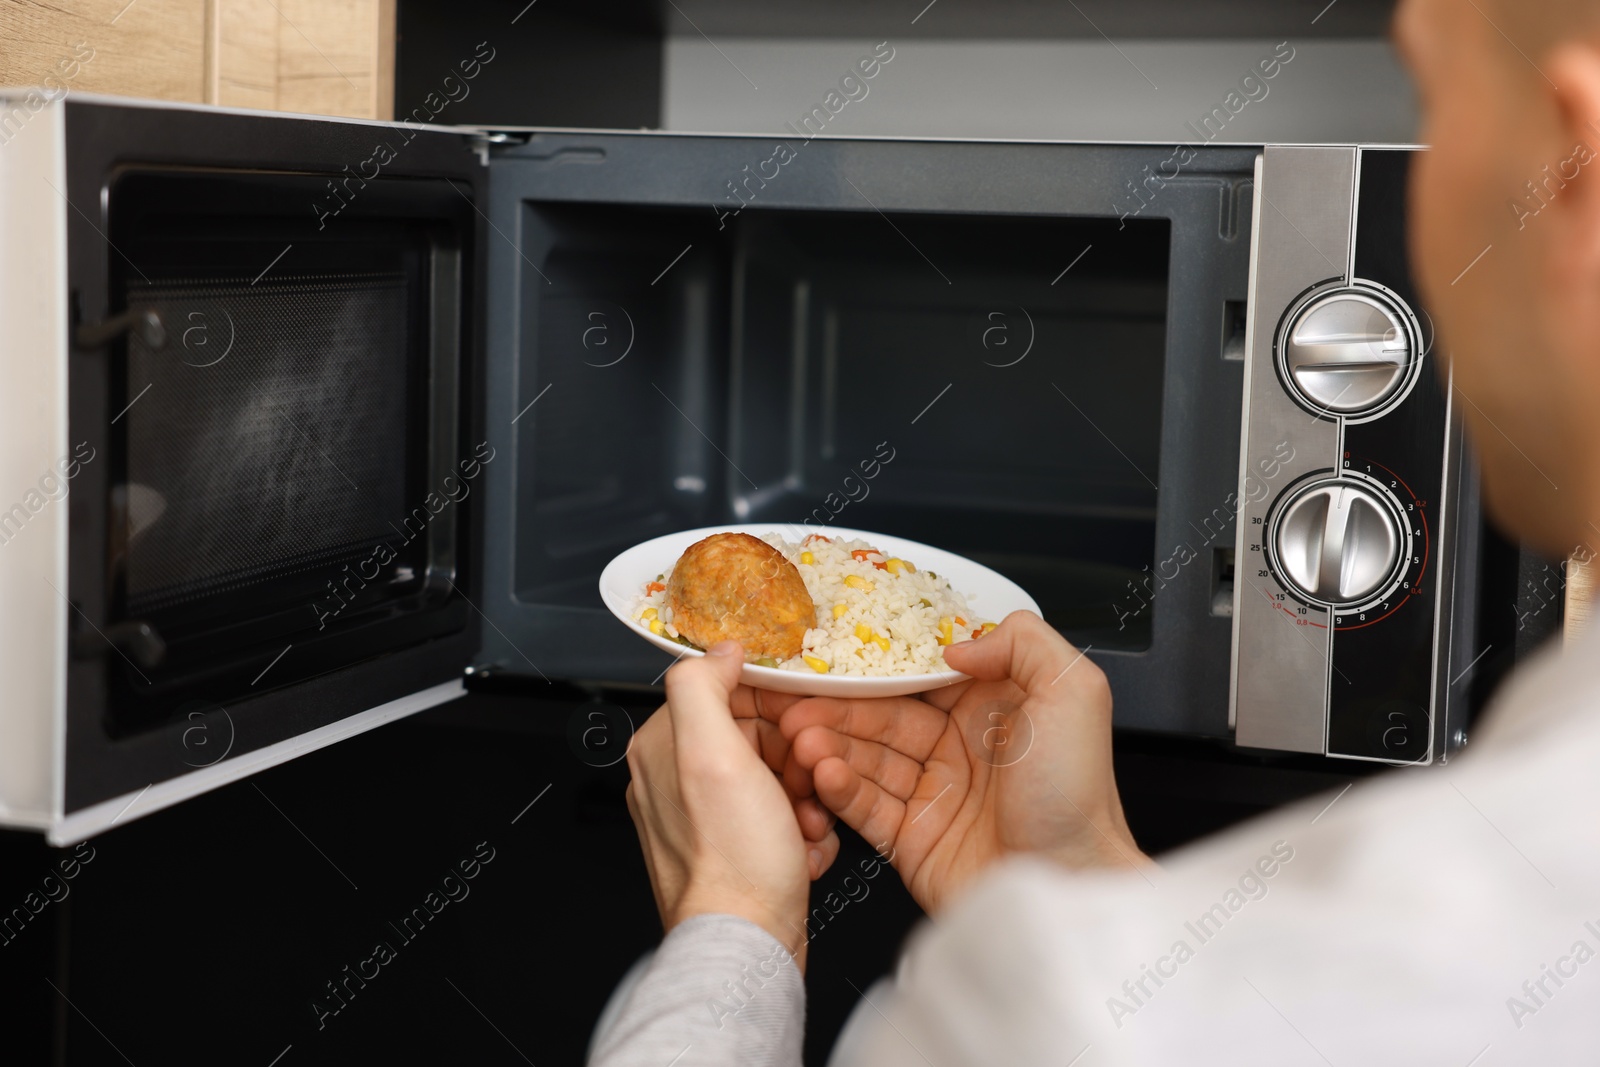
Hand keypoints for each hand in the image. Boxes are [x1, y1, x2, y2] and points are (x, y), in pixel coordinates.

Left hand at [625, 642, 836, 966]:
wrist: (747, 945)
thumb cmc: (733, 860)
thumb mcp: (713, 753)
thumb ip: (703, 687)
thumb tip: (719, 649)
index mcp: (663, 749)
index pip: (726, 693)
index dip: (774, 707)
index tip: (802, 726)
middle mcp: (675, 782)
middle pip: (757, 737)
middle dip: (797, 760)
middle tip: (810, 783)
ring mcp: (704, 821)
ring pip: (775, 780)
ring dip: (806, 798)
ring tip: (808, 825)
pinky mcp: (732, 853)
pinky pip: (778, 821)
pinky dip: (800, 832)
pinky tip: (803, 850)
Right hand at [779, 611, 1149, 914]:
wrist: (1070, 885)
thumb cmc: (1077, 795)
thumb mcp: (1074, 692)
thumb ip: (1023, 642)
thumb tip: (955, 645)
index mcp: (993, 706)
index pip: (918, 675)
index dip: (872, 666)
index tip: (830, 656)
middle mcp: (960, 746)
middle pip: (881, 715)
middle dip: (835, 707)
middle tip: (795, 702)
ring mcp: (933, 792)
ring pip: (867, 758)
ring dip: (830, 745)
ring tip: (800, 738)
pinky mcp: (912, 839)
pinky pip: (865, 806)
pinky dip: (839, 788)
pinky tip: (822, 774)